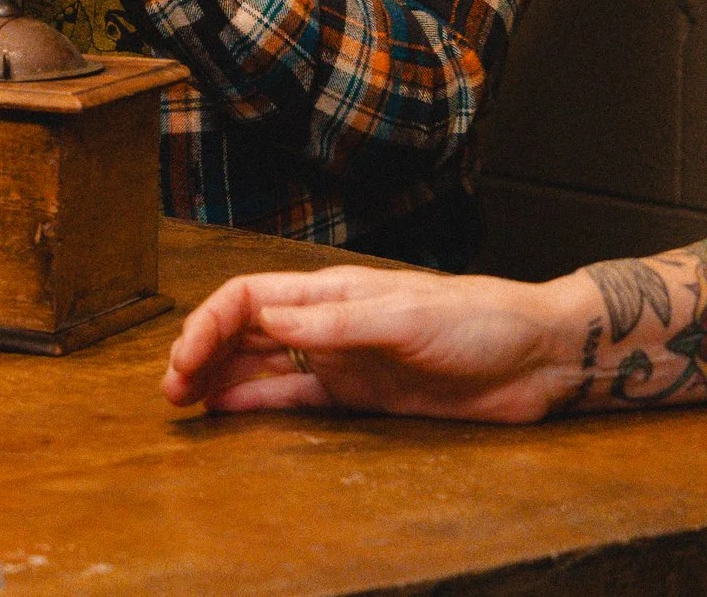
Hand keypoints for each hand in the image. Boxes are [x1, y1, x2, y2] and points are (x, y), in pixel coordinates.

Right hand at [161, 265, 591, 423]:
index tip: (184, 359)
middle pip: (245, 332)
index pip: (250, 298)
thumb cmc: (481, 320)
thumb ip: (338, 323)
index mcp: (333, 291)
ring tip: (183, 402)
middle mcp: (329, 323)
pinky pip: (296, 400)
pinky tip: (227, 413)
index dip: (209, 323)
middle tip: (170, 390)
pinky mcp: (362, 396)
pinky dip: (257, 405)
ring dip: (220, 379)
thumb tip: (269, 321)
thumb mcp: (407, 316)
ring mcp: (342, 360)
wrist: (535, 356)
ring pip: (262, 367)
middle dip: (202, 353)